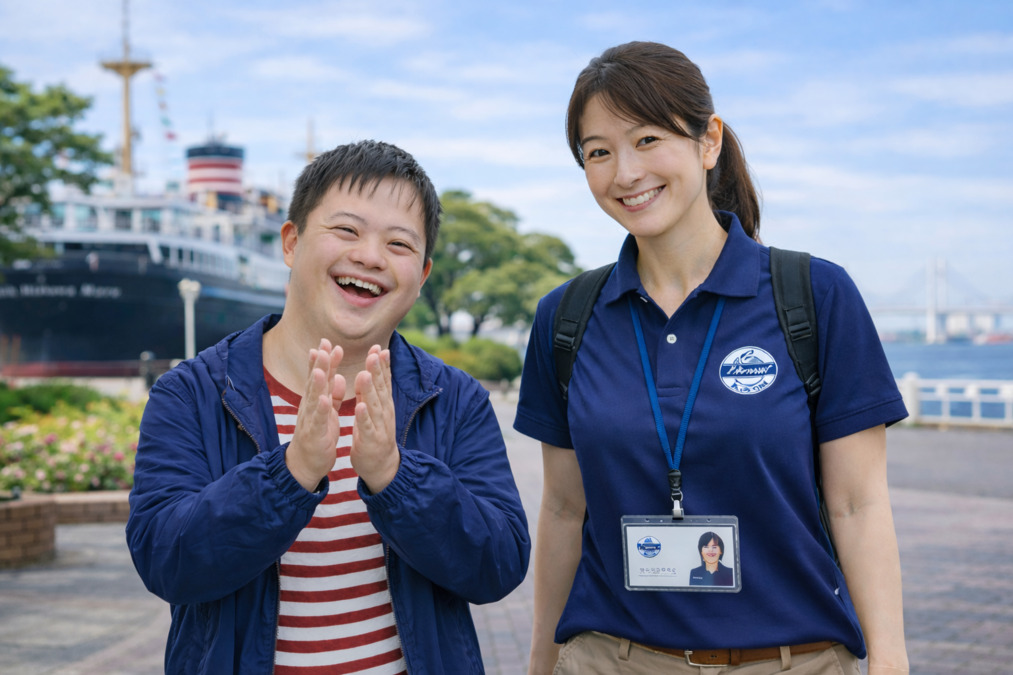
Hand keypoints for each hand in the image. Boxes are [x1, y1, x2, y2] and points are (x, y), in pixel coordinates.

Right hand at [286, 339, 345, 490]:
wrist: (306, 463)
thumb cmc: (318, 435)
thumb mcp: (327, 411)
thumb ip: (331, 393)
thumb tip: (336, 375)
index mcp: (316, 400)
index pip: (321, 376)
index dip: (325, 360)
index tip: (329, 342)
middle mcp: (310, 406)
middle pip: (315, 382)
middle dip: (320, 363)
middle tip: (323, 344)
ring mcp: (310, 419)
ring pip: (313, 398)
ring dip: (317, 382)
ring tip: (322, 367)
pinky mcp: (313, 434)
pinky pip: (317, 420)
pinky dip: (320, 410)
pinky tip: (323, 399)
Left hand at [350, 346, 400, 492]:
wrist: (383, 467)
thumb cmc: (376, 435)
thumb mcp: (373, 411)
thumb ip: (370, 393)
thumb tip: (367, 372)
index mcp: (383, 405)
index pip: (383, 381)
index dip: (381, 365)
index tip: (378, 347)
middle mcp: (384, 413)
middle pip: (380, 389)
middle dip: (377, 370)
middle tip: (375, 352)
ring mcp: (379, 427)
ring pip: (374, 405)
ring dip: (370, 389)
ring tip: (365, 373)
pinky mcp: (371, 441)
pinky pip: (366, 427)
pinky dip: (363, 417)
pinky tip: (359, 406)